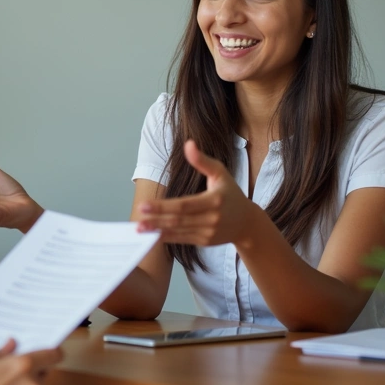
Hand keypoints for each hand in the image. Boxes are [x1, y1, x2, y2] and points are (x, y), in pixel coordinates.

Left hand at [135, 139, 253, 245]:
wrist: (246, 222)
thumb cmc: (231, 193)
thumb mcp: (220, 173)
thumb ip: (202, 160)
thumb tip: (188, 144)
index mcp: (214, 200)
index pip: (184, 204)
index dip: (163, 206)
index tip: (144, 205)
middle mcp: (211, 218)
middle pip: (178, 219)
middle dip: (156, 218)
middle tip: (137, 216)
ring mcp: (208, 232)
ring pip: (178, 231)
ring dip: (157, 230)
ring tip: (139, 228)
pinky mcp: (204, 241)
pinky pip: (182, 239)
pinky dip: (166, 238)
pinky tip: (152, 235)